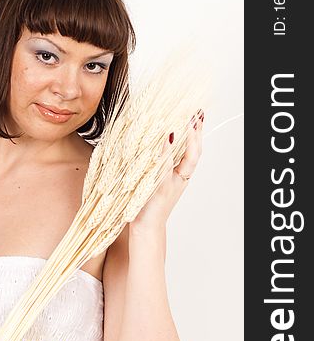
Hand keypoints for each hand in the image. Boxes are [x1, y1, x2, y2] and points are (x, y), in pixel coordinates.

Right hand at [132, 110, 203, 228]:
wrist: (145, 227)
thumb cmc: (153, 209)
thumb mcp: (159, 182)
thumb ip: (164, 159)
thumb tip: (170, 136)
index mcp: (182, 175)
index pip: (192, 151)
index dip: (192, 135)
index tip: (189, 118)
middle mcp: (180, 174)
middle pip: (193, 150)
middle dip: (196, 132)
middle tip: (196, 114)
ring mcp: (171, 176)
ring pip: (183, 153)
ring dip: (187, 137)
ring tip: (188, 122)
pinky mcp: (161, 178)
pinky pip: (171, 159)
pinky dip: (174, 146)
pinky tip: (169, 140)